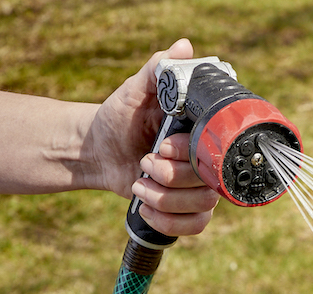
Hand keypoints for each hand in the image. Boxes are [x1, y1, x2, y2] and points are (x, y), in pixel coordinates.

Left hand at [85, 38, 219, 236]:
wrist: (97, 149)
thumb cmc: (117, 117)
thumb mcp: (134, 90)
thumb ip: (158, 70)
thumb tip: (184, 47)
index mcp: (200, 134)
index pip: (216, 152)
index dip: (188, 154)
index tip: (162, 145)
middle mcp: (205, 161)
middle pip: (208, 184)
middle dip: (169, 177)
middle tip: (144, 162)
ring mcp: (197, 188)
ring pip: (201, 207)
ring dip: (164, 199)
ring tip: (139, 184)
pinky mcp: (185, 210)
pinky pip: (194, 227)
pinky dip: (168, 222)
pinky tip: (146, 208)